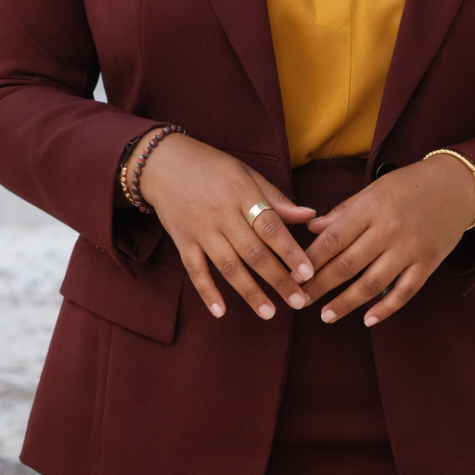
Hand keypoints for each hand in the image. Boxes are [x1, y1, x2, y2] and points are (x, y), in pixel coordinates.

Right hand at [131, 131, 316, 320]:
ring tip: (269, 313)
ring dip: (250, 292)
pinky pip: (195, 270)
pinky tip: (221, 312)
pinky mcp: (182, 240)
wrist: (164, 162)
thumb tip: (311, 215)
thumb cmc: (213, 167)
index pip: (271, 226)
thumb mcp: (247, 174)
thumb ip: (277, 199)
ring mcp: (200, 229)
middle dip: (278, 279)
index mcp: (243, 193)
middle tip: (298, 301)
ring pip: (228, 266)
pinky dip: (207, 292)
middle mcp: (222, 213)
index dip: (290, 251)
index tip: (308, 273)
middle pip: (253, 251)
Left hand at [301, 154, 474, 325]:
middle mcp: (388, 229)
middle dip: (320, 286)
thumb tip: (312, 229)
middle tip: (300, 301)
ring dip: (346, 303)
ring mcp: (409, 249)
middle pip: (347, 264)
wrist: (456, 185)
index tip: (292, 276)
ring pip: (372, 284)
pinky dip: (385, 309)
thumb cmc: (410, 184)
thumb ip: (343, 211)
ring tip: (326, 316)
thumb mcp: (373, 189)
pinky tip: (368, 319)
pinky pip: (404, 292)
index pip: (333, 239)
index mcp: (371, 208)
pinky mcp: (428, 263)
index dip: (310, 261)